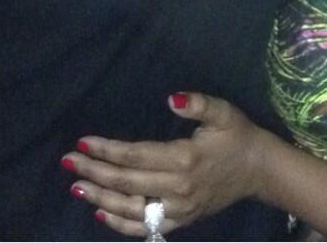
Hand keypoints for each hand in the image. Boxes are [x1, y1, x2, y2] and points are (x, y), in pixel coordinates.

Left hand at [62, 92, 265, 236]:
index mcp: (183, 159)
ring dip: (101, 198)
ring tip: (76, 186)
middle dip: (95, 172)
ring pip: (131, 209)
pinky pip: (146, 228)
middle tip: (67, 162)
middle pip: (127, 182)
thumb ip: (197, 103)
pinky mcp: (181, 221)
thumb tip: (171, 98)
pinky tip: (101, 212)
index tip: (82, 142)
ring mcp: (178, 210)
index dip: (107, 150)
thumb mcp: (222, 111)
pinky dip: (121, 224)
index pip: (135, 156)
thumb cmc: (237, 135)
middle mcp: (177, 189)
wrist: (259, 170)